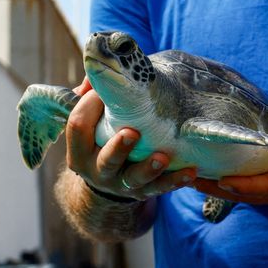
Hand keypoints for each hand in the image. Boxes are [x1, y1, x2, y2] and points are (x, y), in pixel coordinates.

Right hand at [65, 77, 196, 199]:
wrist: (108, 178)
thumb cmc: (100, 135)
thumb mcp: (91, 119)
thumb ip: (91, 97)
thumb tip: (94, 77)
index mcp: (79, 149)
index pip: (77, 127)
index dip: (89, 107)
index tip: (101, 92)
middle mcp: (97, 170)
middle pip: (106, 161)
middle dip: (118, 148)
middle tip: (133, 133)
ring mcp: (120, 184)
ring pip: (134, 179)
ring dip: (149, 168)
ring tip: (163, 157)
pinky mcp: (143, 191)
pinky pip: (161, 188)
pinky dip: (175, 180)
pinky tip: (190, 172)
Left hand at [193, 110, 267, 206]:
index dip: (244, 184)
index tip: (221, 178)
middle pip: (246, 195)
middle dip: (217, 187)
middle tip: (188, 175)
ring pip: (242, 195)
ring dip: (215, 188)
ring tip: (187, 176)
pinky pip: (247, 191)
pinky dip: (226, 186)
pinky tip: (207, 175)